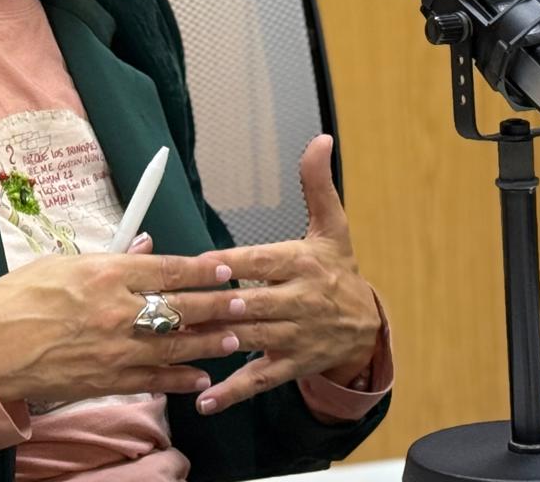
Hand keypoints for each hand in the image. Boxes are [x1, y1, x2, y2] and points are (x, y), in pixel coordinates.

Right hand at [0, 244, 240, 406]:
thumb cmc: (14, 301)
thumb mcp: (59, 264)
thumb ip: (108, 257)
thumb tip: (144, 247)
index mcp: (104, 273)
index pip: (167, 268)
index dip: (201, 269)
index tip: (223, 268)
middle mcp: (116, 310)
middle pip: (181, 306)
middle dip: (218, 305)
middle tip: (245, 302)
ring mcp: (115, 349)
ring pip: (176, 345)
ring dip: (209, 342)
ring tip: (234, 338)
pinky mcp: (108, 380)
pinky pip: (156, 380)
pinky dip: (180, 379)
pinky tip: (200, 376)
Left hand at [190, 134, 381, 414]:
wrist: (367, 327)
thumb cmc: (336, 270)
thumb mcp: (333, 226)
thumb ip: (317, 184)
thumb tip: (320, 139)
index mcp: (301, 263)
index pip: (262, 262)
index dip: (234, 265)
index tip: (204, 265)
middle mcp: (297, 302)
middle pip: (248, 304)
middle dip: (211, 306)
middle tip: (171, 308)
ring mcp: (292, 337)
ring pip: (248, 340)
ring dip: (213, 344)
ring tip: (175, 348)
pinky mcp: (289, 365)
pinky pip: (258, 380)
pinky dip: (231, 392)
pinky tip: (203, 400)